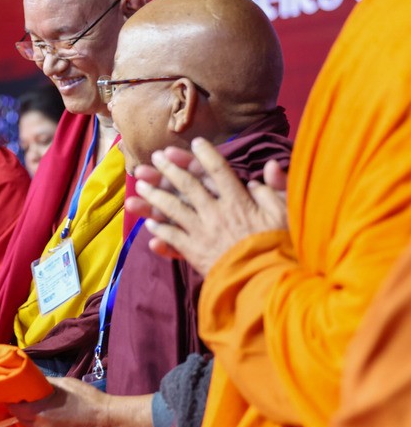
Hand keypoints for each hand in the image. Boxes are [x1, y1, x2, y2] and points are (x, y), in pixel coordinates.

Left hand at [9, 377, 151, 426]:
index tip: (15, 393)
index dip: (13, 401)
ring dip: (34, 419)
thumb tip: (33, 379)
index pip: (14, 409)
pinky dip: (45, 426)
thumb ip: (45, 383)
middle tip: (29, 399)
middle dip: (23, 409)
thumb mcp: (65, 383)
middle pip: (21, 419)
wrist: (107, 421)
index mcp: (39, 411)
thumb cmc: (87, 399)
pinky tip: (55, 419)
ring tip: (46, 409)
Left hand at [132, 138, 287, 276]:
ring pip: (173, 208)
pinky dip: (160, 230)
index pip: (219, 170)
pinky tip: (150, 225)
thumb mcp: (286, 214)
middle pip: (188, 185)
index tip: (196, 142)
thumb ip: (277, 188)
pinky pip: (173, 237)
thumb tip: (271, 165)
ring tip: (140, 185)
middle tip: (156, 156)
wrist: (266, 284)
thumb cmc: (280, 249)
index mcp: (238, 201)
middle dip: (170, 169)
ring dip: (155, 195)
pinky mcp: (195, 253)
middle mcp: (215, 212)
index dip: (206, 155)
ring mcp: (202, 232)